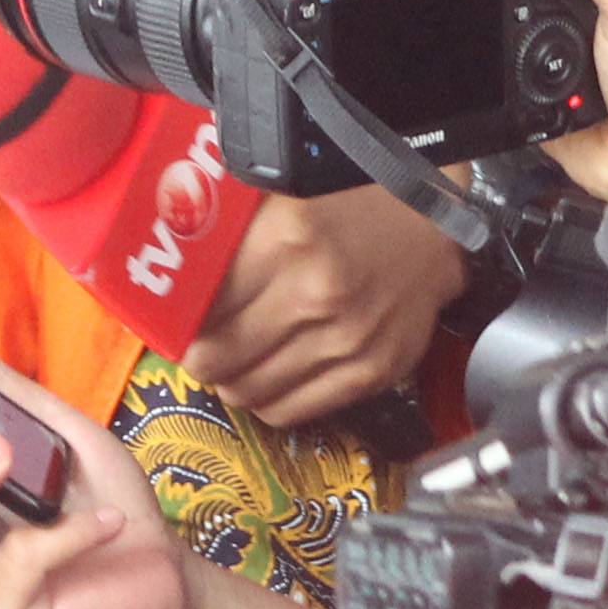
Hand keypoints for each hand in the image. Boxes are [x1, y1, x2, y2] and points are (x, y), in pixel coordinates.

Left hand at [185, 191, 467, 426]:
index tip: (177, 319)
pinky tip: (269, 376)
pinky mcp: (372, 372)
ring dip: (231, 381)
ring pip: (250, 392)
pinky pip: (292, 411)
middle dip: (200, 356)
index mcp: (287, 239)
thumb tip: (171, 271)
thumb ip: (229, 232)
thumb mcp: (283, 197)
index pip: (199, 309)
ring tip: (234, 361)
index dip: (179, 320)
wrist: (436, 224)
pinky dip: (269, 400)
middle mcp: (316, 293)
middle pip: (218, 359)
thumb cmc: (353, 204)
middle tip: (199, 346)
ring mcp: (347, 339)